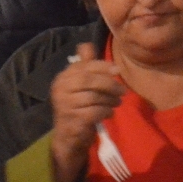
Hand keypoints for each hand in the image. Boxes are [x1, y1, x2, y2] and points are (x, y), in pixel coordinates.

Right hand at [49, 44, 124, 181]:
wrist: (68, 137)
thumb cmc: (77, 108)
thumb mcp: (80, 86)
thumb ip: (84, 66)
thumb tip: (87, 45)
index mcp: (62, 78)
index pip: (83, 67)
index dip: (102, 67)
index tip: (117, 70)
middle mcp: (60, 90)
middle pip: (89, 80)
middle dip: (109, 84)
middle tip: (122, 91)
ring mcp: (65, 106)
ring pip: (94, 97)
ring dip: (110, 100)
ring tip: (117, 103)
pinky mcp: (73, 120)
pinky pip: (95, 112)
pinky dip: (106, 112)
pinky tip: (109, 113)